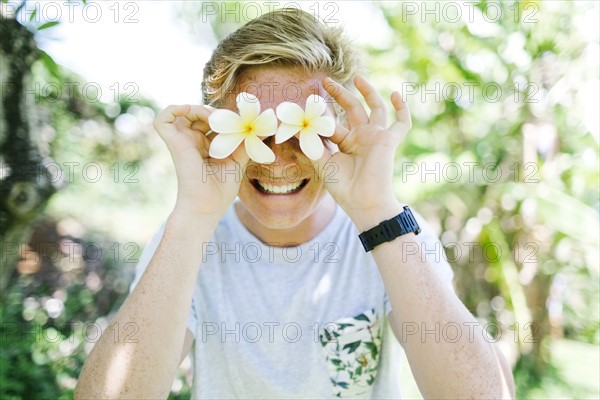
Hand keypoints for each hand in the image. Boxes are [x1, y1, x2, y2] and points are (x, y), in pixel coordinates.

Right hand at [153, 105, 248, 219]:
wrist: (206, 206)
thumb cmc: (220, 191)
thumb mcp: (238, 161)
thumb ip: (245, 143)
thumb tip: (259, 128)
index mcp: (206, 147)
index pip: (214, 122)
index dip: (227, 119)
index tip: (243, 124)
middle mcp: (192, 142)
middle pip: (202, 114)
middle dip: (218, 114)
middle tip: (233, 123)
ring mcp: (182, 141)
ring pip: (185, 112)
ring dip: (202, 109)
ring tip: (217, 121)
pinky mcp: (173, 142)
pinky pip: (163, 118)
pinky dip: (175, 109)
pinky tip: (194, 114)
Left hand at [318, 76, 411, 226]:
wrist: (363, 202)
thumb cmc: (344, 187)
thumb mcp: (323, 163)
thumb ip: (311, 145)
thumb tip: (294, 129)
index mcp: (346, 143)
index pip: (334, 122)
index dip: (321, 113)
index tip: (307, 102)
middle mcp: (361, 137)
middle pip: (352, 109)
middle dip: (340, 94)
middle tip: (325, 81)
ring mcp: (376, 137)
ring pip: (375, 108)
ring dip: (368, 92)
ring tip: (357, 77)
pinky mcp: (388, 140)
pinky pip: (401, 123)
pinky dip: (402, 109)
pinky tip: (395, 94)